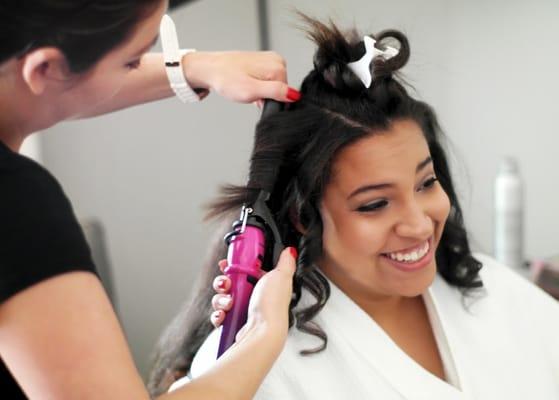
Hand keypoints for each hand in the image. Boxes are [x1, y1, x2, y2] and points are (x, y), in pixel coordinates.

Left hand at [182, 51, 300, 102]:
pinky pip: (266, 80)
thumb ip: (275, 92)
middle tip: (250, 93)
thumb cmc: (226, 79)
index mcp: (277, 66)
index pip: (286, 94)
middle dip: (265, 96)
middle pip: (279, 89)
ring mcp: (269, 59)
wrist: (209, 69)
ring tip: (245, 87)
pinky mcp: (262, 61)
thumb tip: (294, 95)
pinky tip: (245, 83)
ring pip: (272, 86)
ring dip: (260, 92)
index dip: (271, 102)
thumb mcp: (252, 91)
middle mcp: (276, 60)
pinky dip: (257, 86)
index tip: (257, 99)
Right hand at [210, 247, 296, 341]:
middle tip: (226, 284)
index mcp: (263, 285)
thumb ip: (285, 262)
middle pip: (229, 283)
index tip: (226, 263)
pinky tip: (223, 315)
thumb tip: (290, 250)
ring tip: (229, 303)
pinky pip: (218, 315)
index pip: (244, 271)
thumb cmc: (272, 306)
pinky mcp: (232, 324)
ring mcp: (242, 311)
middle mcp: (252, 297)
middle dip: (223, 282)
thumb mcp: (281, 276)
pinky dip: (218, 315)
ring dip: (221, 299)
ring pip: (221, 298)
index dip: (233, 266)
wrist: (262, 332)